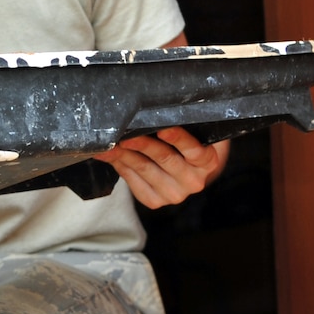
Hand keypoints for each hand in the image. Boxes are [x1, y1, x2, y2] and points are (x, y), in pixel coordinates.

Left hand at [94, 127, 230, 207]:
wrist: (188, 171)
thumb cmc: (189, 145)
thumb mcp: (195, 133)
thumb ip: (183, 124)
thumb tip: (153, 112)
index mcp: (207, 162)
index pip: (193, 149)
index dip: (178, 138)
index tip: (163, 129)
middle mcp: (193, 181)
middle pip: (164, 158)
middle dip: (141, 144)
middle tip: (124, 134)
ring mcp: (173, 194)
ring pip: (143, 169)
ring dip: (122, 154)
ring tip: (107, 143)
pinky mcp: (155, 201)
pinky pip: (133, 181)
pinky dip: (119, 165)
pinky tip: (108, 156)